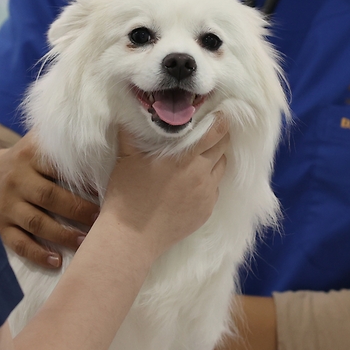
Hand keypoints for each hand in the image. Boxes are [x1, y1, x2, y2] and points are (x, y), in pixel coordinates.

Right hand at [0, 135, 99, 268]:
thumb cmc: (27, 159)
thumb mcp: (39, 142)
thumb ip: (63, 138)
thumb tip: (104, 130)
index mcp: (30, 155)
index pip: (59, 167)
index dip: (83, 179)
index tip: (105, 189)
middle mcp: (17, 179)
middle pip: (49, 196)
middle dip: (77, 210)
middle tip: (101, 218)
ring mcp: (7, 204)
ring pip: (36, 222)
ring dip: (62, 235)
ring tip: (85, 242)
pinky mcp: (0, 226)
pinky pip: (19, 243)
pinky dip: (37, 254)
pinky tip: (56, 261)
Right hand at [101, 117, 228, 258]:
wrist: (132, 237)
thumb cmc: (127, 194)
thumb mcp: (126, 157)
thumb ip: (131, 132)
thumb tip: (129, 113)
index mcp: (184, 156)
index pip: (215, 131)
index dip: (220, 120)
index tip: (220, 113)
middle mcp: (201, 173)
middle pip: (223, 147)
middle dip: (220, 136)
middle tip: (211, 131)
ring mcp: (206, 193)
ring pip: (222, 167)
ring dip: (216, 158)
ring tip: (202, 156)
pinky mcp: (206, 210)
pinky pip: (215, 188)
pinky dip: (209, 180)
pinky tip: (194, 182)